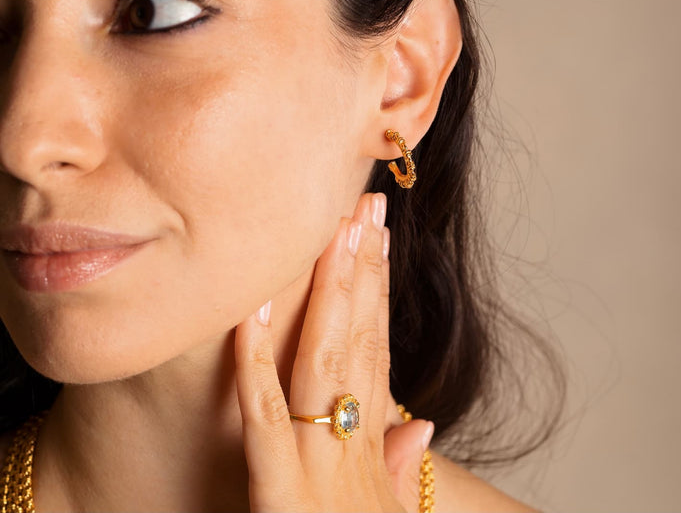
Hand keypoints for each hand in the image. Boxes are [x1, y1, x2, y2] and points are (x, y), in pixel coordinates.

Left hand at [234, 192, 433, 511]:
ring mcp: (318, 466)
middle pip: (359, 340)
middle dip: (362, 268)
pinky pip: (264, 418)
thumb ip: (397, 467)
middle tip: (365, 205)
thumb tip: (422, 423)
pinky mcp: (278, 494)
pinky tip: (250, 313)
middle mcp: (352, 444)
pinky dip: (255, 363)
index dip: (381, 287)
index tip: (381, 234)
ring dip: (328, 294)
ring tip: (333, 232)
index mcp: (372, 444)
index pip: (379, 347)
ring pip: (324, 362)